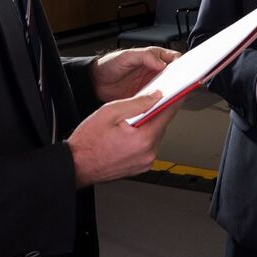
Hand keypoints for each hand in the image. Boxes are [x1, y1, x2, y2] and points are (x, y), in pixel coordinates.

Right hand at [67, 92, 182, 187]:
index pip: (168, 113)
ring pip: (155, 135)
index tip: (181, 90)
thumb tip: (156, 96)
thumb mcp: (110, 112)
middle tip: (140, 105)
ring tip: (127, 124)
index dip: (175, 98)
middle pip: (161, 124)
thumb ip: (137, 103)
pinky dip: (142, 138)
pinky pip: (148, 146)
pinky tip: (127, 135)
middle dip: (154, 112)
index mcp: (143, 138)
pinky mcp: (141, 167)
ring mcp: (145, 162)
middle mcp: (148, 153)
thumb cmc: (87, 143)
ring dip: (147, 126)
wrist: (75, 166)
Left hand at [91, 47, 179, 102]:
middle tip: (180, 86)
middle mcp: (154, 72)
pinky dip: (159, 103)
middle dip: (179, 81)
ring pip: (167, 90)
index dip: (181, 64)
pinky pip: (156, 101)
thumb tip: (161, 62)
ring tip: (170, 96)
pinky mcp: (145, 98)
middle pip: (174, 76)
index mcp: (153, 58)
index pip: (173, 59)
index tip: (183, 70)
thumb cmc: (110, 65)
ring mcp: (151, 85)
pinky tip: (158, 104)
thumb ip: (144, 56)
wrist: (96, 83)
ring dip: (170, 93)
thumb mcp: (127, 56)